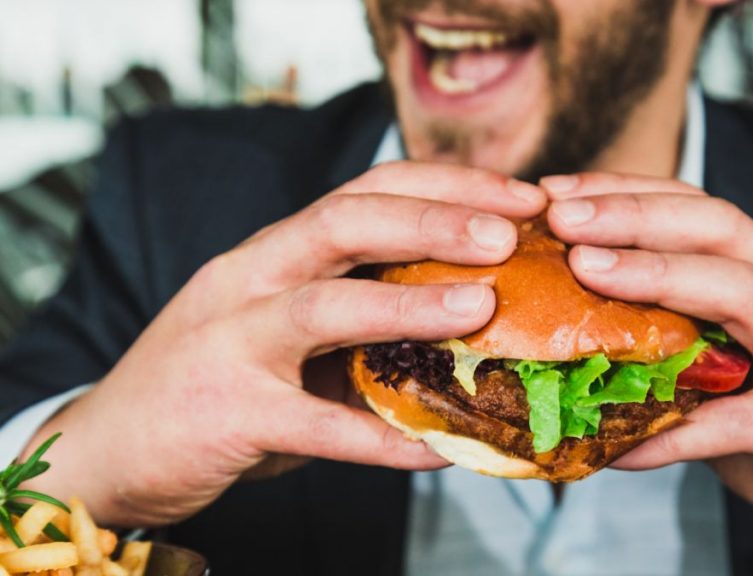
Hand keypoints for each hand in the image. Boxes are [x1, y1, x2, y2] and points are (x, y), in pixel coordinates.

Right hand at [23, 161, 546, 526]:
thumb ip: (356, 314)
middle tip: (509, 232)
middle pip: (344, 222)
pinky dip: (382, 439)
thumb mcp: (284, 328)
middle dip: (433, 219)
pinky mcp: (227, 414)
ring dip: (409, 304)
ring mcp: (231, 342)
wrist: (109, 445)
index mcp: (275, 251)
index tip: (519, 198)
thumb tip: (470, 320)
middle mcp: (250, 278)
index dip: (446, 187)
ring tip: (482, 307)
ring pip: (323, 307)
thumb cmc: (217, 379)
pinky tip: (441, 449)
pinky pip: (316, 427)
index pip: (365, 191)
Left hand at [542, 173, 752, 575]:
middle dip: (635, 211)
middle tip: (559, 213)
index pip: (707, 211)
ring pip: (739, 288)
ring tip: (583, 269)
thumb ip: (693, 358)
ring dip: (654, 272)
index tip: (563, 194)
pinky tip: (618, 446)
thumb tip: (596, 354)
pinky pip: (736, 420)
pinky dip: (673, 430)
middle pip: (721, 226)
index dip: (634, 193)